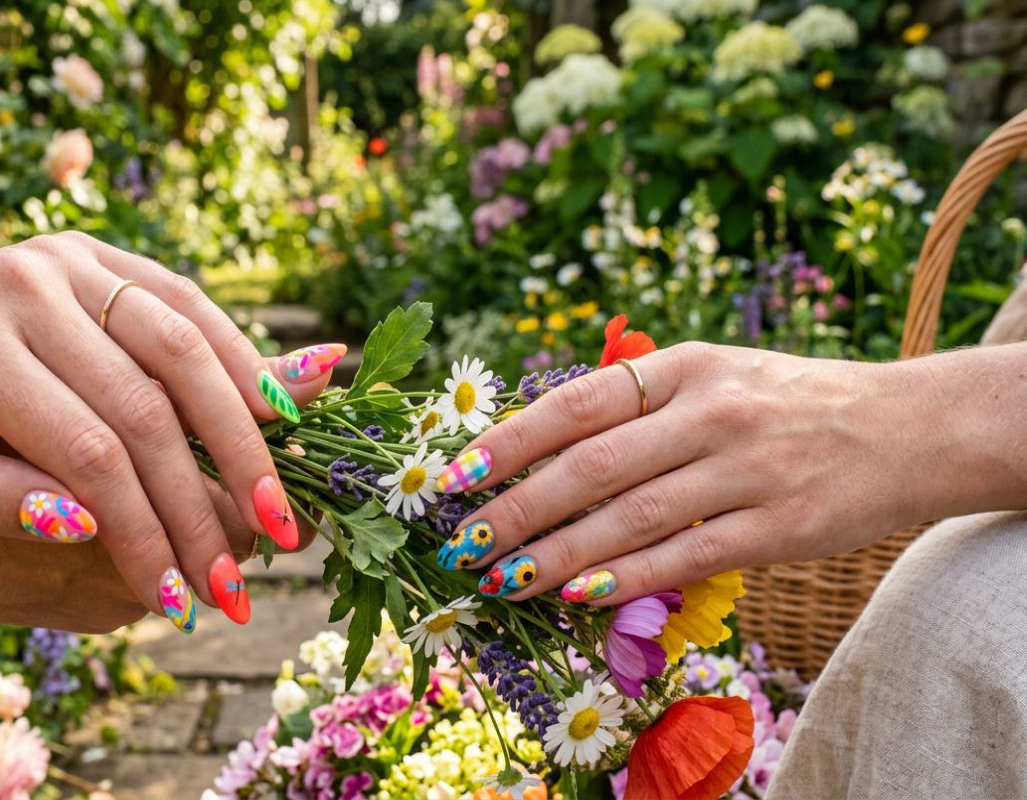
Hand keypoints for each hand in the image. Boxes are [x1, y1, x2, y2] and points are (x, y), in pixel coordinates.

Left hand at [0, 232, 340, 625]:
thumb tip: (86, 524)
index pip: (88, 453)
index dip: (145, 533)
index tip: (180, 600)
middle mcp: (25, 284)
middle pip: (149, 402)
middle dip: (209, 497)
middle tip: (248, 575)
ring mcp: (64, 257)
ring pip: (184, 342)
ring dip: (245, 429)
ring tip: (280, 506)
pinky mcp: (92, 251)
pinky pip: (182, 302)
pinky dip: (237, 359)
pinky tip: (275, 416)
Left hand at [434, 342, 942, 605]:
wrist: (907, 427)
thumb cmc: (785, 404)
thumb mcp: (714, 375)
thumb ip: (637, 405)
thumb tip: (537, 448)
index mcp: (685, 368)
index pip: (576, 405)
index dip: (509, 442)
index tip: (455, 476)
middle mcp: (712, 412)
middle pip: (591, 467)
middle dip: (517, 509)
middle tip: (465, 543)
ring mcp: (748, 470)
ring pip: (630, 518)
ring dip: (557, 554)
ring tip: (504, 579)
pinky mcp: (779, 527)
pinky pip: (687, 556)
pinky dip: (628, 577)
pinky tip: (580, 594)